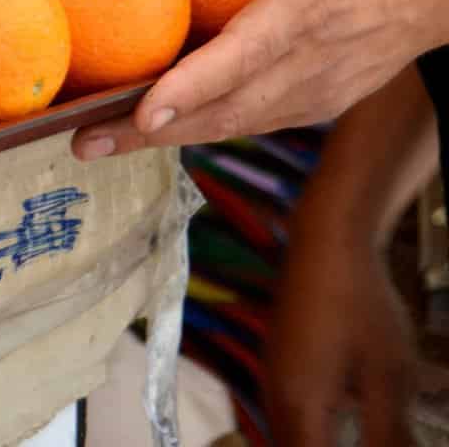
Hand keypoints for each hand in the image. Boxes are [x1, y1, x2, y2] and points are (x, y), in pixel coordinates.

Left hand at [72, 0, 448, 157]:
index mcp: (312, 7)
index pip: (246, 56)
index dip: (195, 88)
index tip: (146, 112)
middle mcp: (313, 61)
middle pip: (225, 108)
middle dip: (153, 130)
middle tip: (81, 142)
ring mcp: (317, 88)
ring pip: (234, 122)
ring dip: (167, 137)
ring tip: (97, 142)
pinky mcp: (318, 99)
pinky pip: (253, 118)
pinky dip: (202, 126)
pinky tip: (152, 125)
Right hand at [266, 225, 415, 445]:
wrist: (328, 237)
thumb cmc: (362, 304)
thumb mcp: (389, 377)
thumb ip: (389, 436)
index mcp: (300, 407)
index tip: (377, 445)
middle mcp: (276, 397)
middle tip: (375, 439)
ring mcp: (273, 376)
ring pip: (289, 436)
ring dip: (320, 444)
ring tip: (365, 433)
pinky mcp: (280, 360)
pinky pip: (289, 415)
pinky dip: (315, 432)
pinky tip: (345, 422)